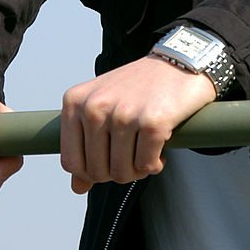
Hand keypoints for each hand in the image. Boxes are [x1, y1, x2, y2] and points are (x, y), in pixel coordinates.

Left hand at [60, 56, 215, 193]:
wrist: (178, 62)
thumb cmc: (137, 86)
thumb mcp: (103, 108)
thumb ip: (85, 145)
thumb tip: (77, 187)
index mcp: (75, 101)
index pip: (71, 162)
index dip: (91, 171)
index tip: (109, 157)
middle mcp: (95, 106)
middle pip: (97, 172)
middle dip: (117, 171)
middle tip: (132, 151)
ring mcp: (123, 114)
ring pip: (121, 173)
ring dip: (137, 169)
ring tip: (145, 147)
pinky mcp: (152, 122)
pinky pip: (146, 166)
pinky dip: (155, 164)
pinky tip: (159, 146)